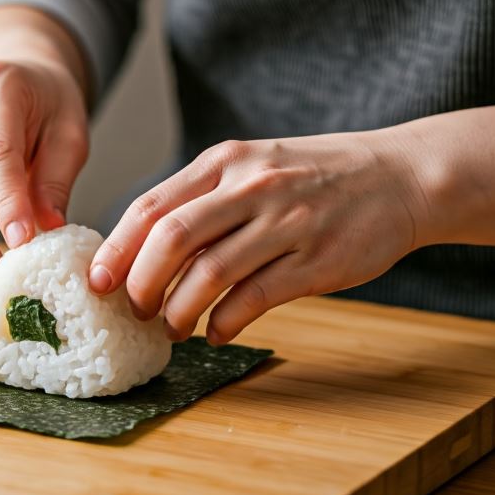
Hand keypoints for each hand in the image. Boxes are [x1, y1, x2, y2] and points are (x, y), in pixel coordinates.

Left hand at [89, 132, 428, 343]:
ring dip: (180, 311)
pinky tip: (218, 332)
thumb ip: (203, 199)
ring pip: (210, 274)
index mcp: (226, 162)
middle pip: (172, 240)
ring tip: (173, 327)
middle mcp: (251, 187)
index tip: (97, 281)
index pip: (152, 206)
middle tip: (133, 311)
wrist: (398, 176)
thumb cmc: (314, 176)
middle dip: (140, 284)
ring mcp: (286, 223)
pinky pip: (254, 299)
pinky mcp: (316, 261)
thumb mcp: (254, 165)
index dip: (116, 248)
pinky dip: (225, 324)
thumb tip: (144, 248)